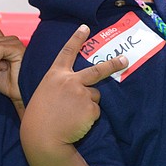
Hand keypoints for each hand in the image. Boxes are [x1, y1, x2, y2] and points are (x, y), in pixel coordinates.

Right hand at [23, 25, 127, 145]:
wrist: (42, 137)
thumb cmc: (40, 117)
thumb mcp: (45, 93)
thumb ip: (61, 85)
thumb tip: (81, 86)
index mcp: (55, 75)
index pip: (67, 52)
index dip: (76, 38)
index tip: (85, 27)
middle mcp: (70, 80)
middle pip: (97, 70)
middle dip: (113, 64)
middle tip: (125, 59)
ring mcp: (82, 93)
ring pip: (94, 96)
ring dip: (87, 105)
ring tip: (71, 115)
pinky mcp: (90, 108)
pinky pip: (95, 111)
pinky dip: (88, 118)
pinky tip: (76, 122)